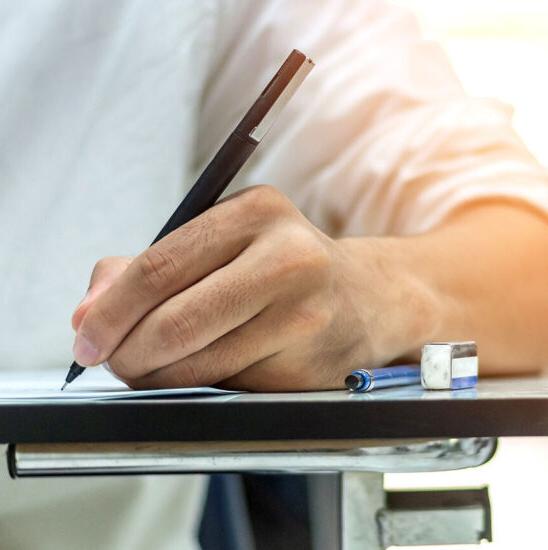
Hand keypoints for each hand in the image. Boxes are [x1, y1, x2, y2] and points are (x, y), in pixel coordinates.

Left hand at [72, 185, 434, 389]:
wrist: (366, 298)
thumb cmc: (283, 270)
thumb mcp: (221, 246)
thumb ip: (147, 268)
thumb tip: (90, 308)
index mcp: (256, 212)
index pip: (161, 265)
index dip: (112, 309)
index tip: (87, 336)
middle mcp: (288, 256)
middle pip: (178, 318)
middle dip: (129, 351)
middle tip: (112, 361)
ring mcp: (305, 311)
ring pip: (200, 362)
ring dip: (159, 375)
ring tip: (150, 367)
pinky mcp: (311, 360)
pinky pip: (230, 384)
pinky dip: (199, 385)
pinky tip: (201, 370)